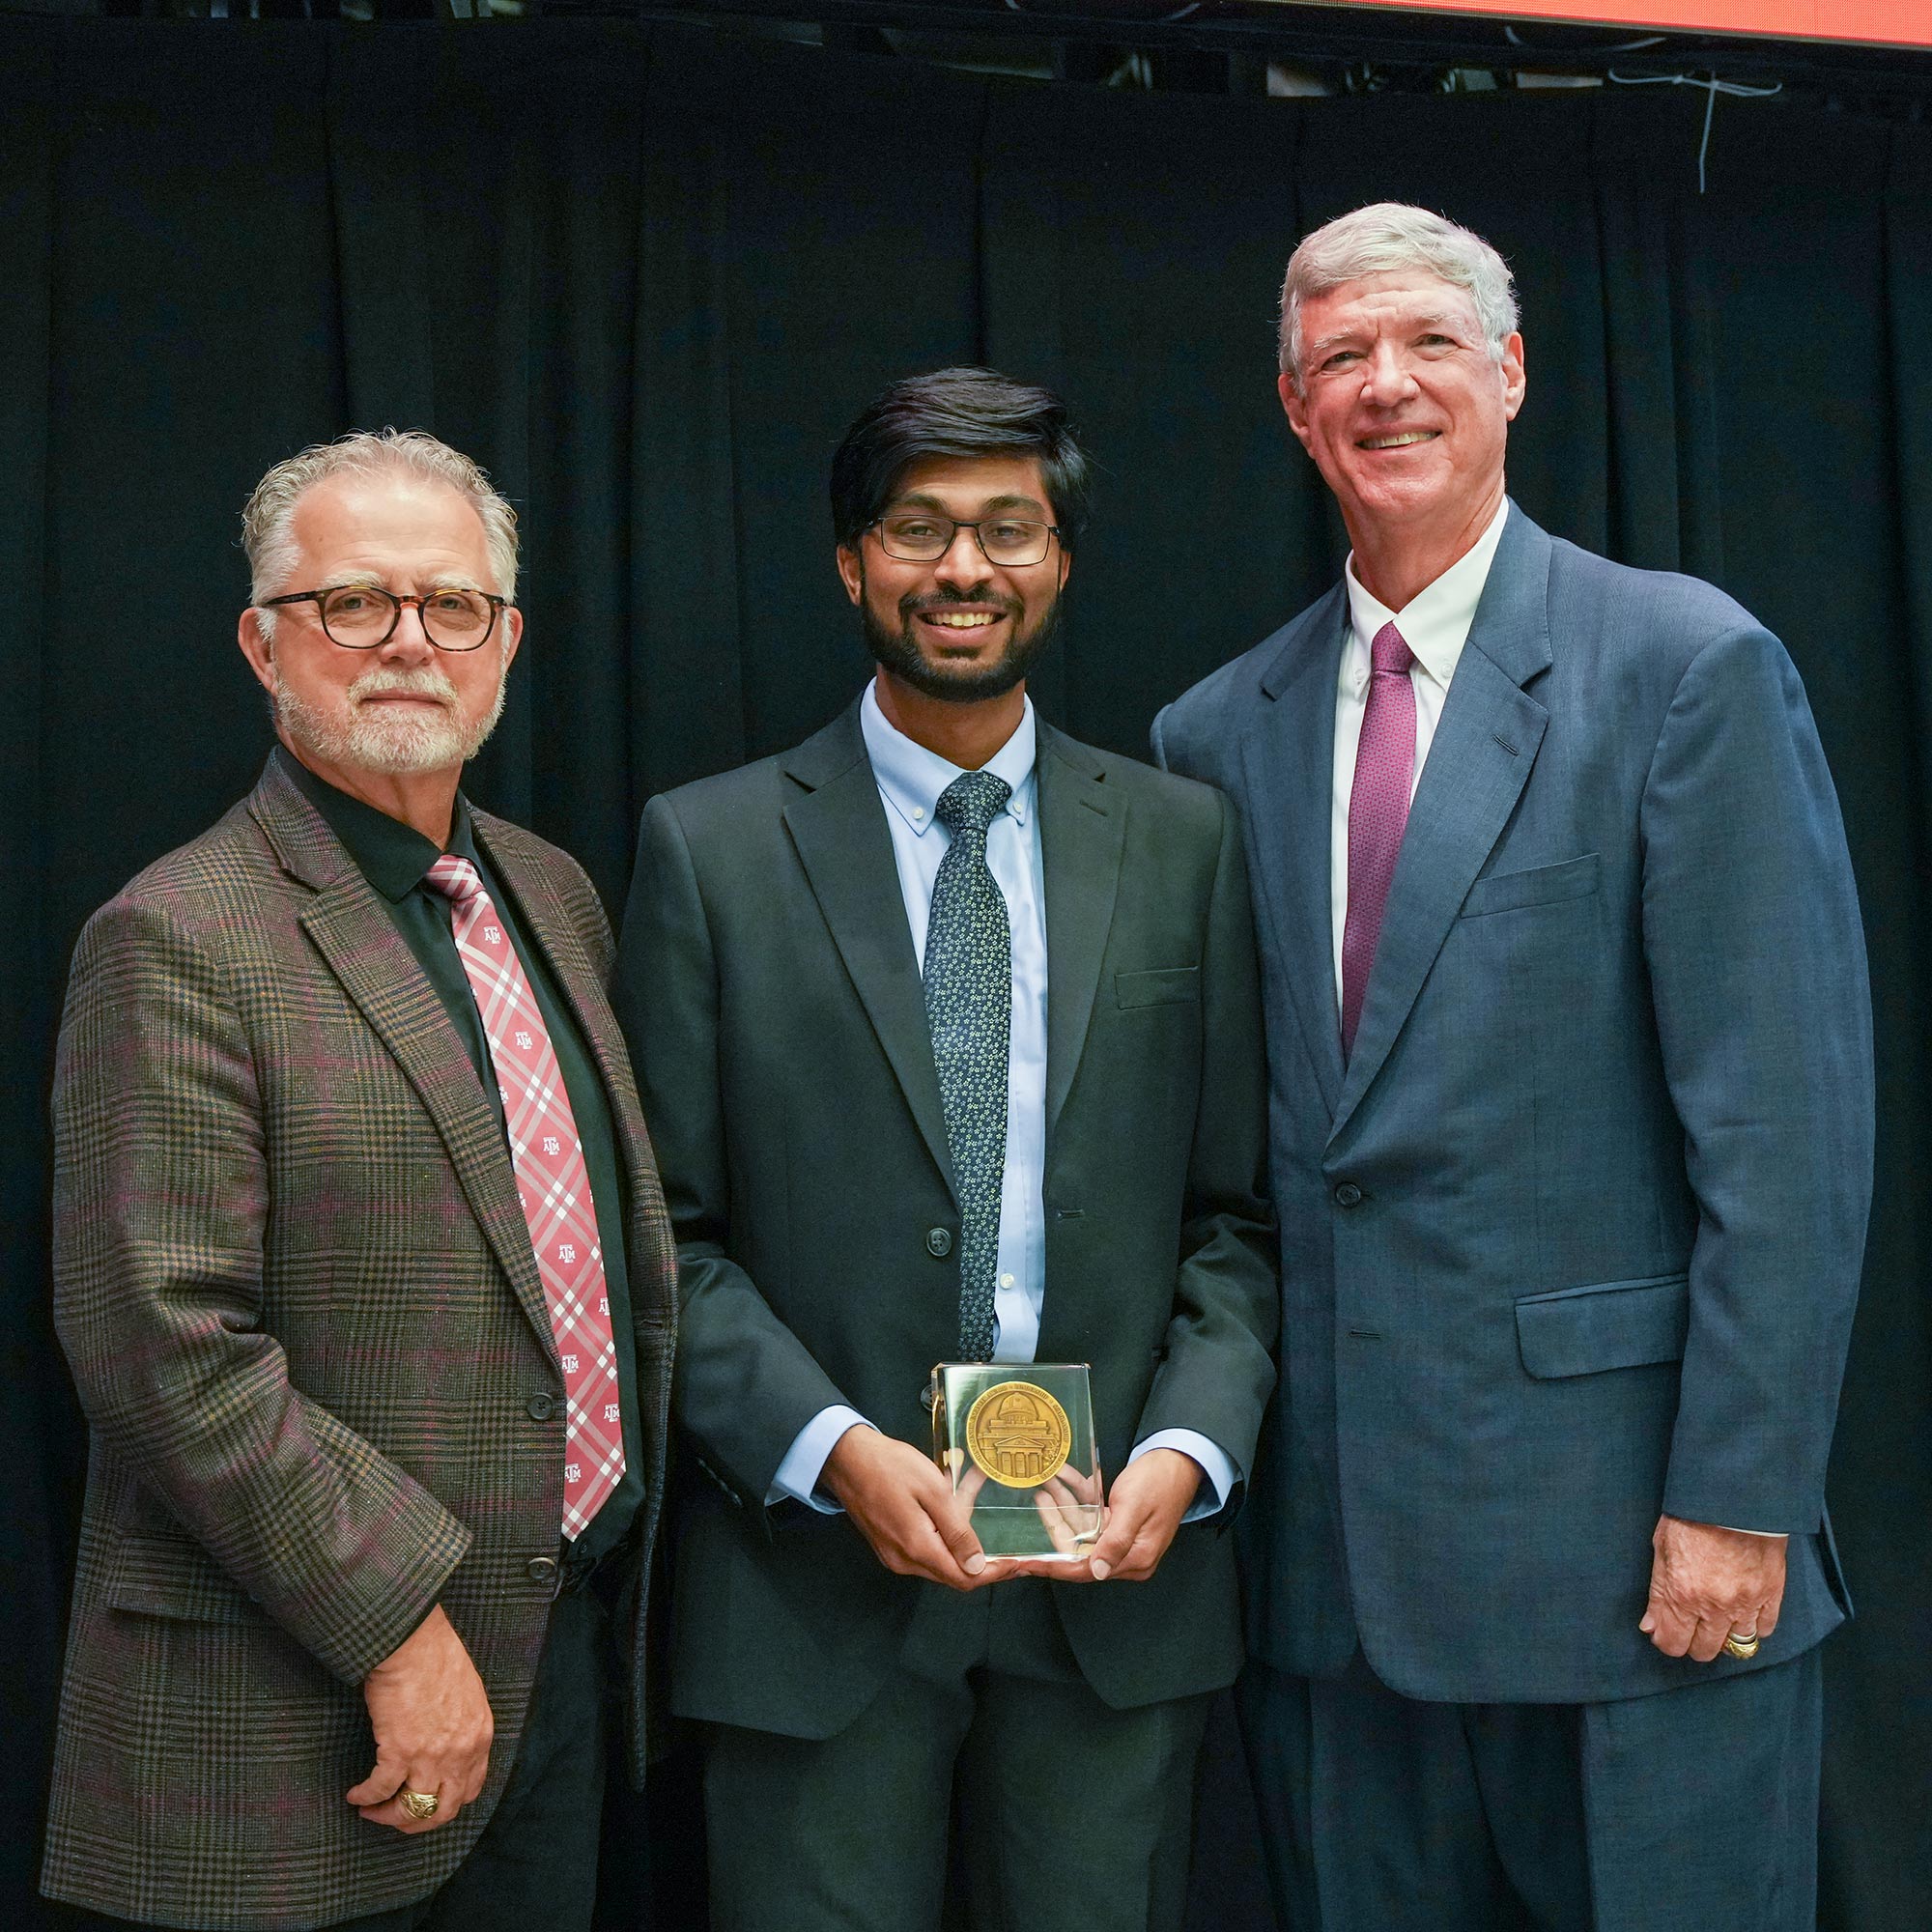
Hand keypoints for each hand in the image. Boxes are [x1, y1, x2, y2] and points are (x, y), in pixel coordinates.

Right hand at [346, 1603, 494, 1832]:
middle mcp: (461, 1752)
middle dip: (416, 1821)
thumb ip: (462, 1726)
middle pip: (442, 1810)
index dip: (444, 1804)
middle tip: (394, 1818)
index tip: (424, 1804)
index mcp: (480, 1736)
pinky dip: (365, 1797)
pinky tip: (354, 1795)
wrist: (413, 1640)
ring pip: (411, 1809)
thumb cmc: (437, 1656)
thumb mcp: (468, 1694)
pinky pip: (380, 1789)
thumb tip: (444, 1745)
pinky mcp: (399, 1751)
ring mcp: (431, 1755)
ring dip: (387, 1816)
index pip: (470, 1789)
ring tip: (370, 1810)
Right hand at [820, 1425, 1015, 1591]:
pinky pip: (925, 1550)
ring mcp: (894, 1556)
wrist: (846, 1459)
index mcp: (917, 1548)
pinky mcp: (889, 1546)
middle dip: (985, 1563)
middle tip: (1013, 1547)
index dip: (996, 1574)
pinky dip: (945, 1538)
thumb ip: (956, 1530)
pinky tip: (955, 1512)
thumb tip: (977, 1566)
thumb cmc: (889, 1466)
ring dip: (964, 1547)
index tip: (1021, 1565)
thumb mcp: (931, 1490)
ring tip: (985, 1520)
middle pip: (954, 1575)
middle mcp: (905, 1561)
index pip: (965, 1579)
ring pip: (940, 1562)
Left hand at [1015, 1447, 1200, 1583]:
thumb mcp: (1134, 1508)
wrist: (1179, 1460)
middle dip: (1056, 1526)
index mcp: (1135, 1558)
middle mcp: (1128, 1555)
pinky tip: (1065, 1481)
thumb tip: (1097, 1571)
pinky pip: (1093, 1517)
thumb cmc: (1160, 1481)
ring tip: (1046, 1488)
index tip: (1027, 1563)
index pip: (1085, 1570)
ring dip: (1064, 1508)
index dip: (1053, 1566)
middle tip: (1036, 1506)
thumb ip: (1115, 1541)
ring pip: (1083, 1530)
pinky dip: (1079, 1500)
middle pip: (1079, 1549)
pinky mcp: (1121, 1525)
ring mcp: (1124, 1540)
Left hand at [1640, 1514, 1788, 1662]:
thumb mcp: (1661, 1548)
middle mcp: (1714, 1606)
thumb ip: (1657, 1592)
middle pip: (1703, 1650)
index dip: (1666, 1641)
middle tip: (1690, 1626)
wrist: (1733, 1497)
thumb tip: (1650, 1626)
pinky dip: (1753, 1627)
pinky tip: (1743, 1615)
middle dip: (1692, 1643)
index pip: (1673, 1643)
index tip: (1665, 1633)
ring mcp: (1745, 1604)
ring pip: (1735, 1646)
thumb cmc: (1691, 1517)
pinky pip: (1764, 1630)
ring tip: (1716, 1622)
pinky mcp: (1770, 1595)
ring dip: (1723, 1638)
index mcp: (1681, 1593)